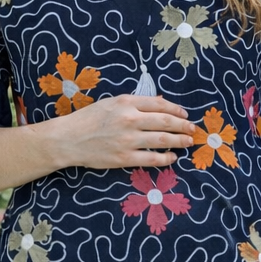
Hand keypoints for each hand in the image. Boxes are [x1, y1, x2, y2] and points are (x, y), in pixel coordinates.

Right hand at [48, 94, 196, 170]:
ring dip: (179, 141)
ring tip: (187, 143)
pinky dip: (165, 158)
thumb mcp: (111, 103)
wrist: (68, 139)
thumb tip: (159, 103)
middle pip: (165, 122)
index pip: (159, 104)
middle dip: (182, 126)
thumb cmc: (88, 119)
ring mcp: (127, 140)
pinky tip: (172, 157)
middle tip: (192, 130)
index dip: (176, 110)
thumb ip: (134, 103)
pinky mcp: (124, 158)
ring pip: (162, 140)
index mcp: (126, 102)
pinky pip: (151, 159)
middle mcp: (129, 119)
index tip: (185, 115)